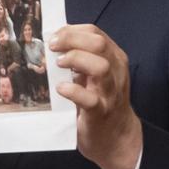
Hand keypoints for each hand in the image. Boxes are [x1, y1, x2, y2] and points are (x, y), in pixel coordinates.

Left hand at [50, 24, 141, 168]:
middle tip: (52, 47)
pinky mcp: (101, 112)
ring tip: (58, 65)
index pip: (95, 33)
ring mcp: (110, 92)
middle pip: (99, 44)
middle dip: (72, 40)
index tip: (54, 37)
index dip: (72, 31)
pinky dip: (73, 91)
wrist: (116, 137)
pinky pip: (89, 99)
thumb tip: (54, 42)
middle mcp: (116, 71)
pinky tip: (61, 89)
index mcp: (114, 58)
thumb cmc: (100, 101)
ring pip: (100, 67)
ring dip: (75, 60)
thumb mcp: (95, 74)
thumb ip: (81, 58)